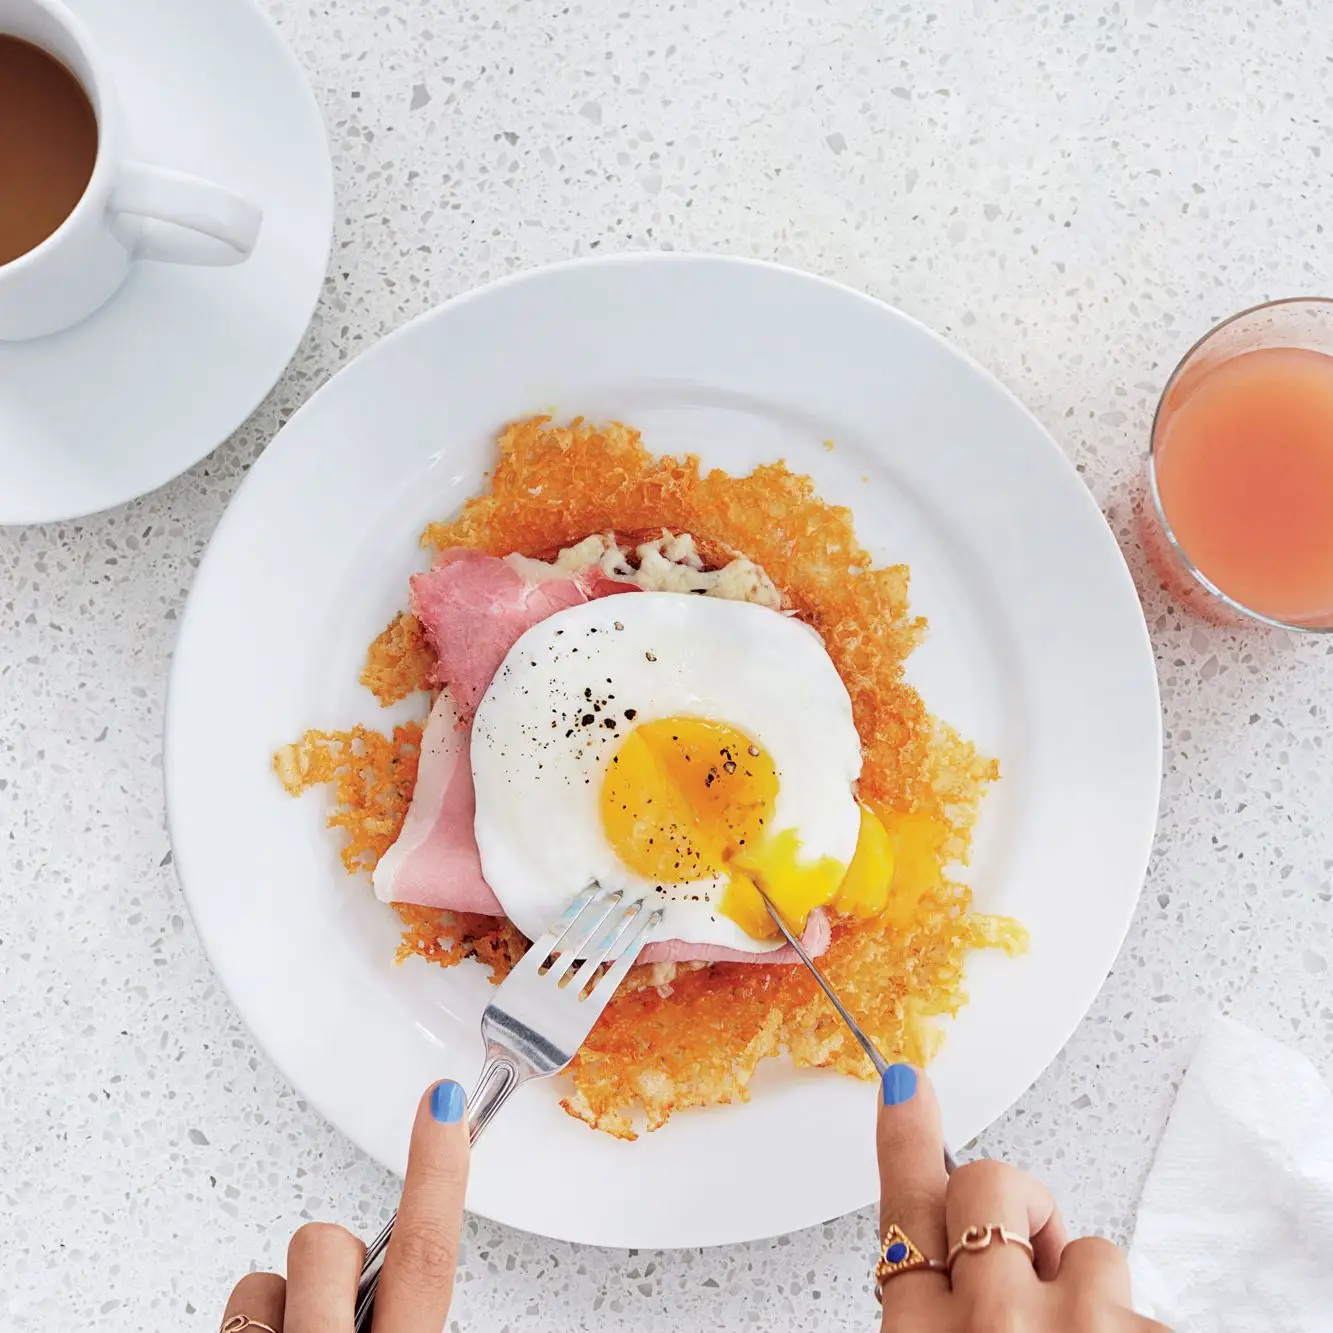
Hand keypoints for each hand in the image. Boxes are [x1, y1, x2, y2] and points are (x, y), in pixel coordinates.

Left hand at [220, 1079, 468, 1332]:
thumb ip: (400, 1321)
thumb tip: (390, 1283)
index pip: (425, 1257)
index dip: (438, 1173)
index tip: (445, 1104)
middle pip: (329, 1248)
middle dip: (330, 1257)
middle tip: (327, 1311)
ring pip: (265, 1282)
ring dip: (278, 1313)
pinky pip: (232, 1308)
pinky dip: (244, 1332)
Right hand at [875, 1065, 1169, 1330]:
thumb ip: (938, 1316)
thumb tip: (962, 1254)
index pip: (906, 1208)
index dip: (907, 1138)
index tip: (907, 1088)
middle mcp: (994, 1320)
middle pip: (990, 1186)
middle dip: (1020, 1209)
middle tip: (1039, 1271)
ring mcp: (1078, 1326)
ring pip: (1091, 1253)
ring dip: (1094, 1303)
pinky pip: (1151, 1313)